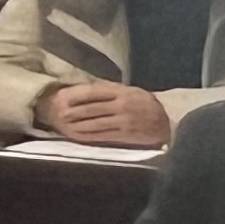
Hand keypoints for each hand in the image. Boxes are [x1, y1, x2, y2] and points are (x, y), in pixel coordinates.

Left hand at [40, 82, 172, 148]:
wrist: (167, 121)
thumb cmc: (144, 104)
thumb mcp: (129, 91)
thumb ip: (109, 89)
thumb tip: (83, 87)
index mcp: (122, 91)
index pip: (94, 91)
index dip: (76, 95)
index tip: (61, 97)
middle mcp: (122, 105)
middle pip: (91, 108)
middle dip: (72, 111)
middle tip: (56, 113)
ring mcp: (124, 121)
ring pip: (95, 123)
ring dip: (77, 125)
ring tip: (62, 125)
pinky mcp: (126, 135)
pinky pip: (103, 136)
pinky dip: (88, 136)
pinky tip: (77, 136)